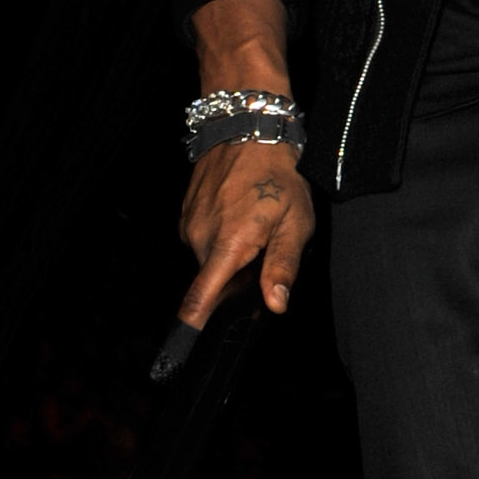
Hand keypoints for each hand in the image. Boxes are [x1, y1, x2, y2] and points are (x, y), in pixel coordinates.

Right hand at [180, 137, 314, 327]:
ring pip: (210, 257)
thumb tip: (275, 303)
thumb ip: (283, 266)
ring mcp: (190, 224)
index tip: (183, 346)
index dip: (192, 325)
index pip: (200, 297)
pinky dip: (221, 234)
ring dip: (230, 251)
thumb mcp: (295, 223)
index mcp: (228, 246)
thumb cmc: (276, 175)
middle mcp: (200, 238)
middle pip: (214, 279)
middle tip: (263, 247)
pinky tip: (239, 214)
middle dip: (236, 275)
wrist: (248, 131)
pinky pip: (203, 238)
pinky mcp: (186, 214)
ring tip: (253, 224)